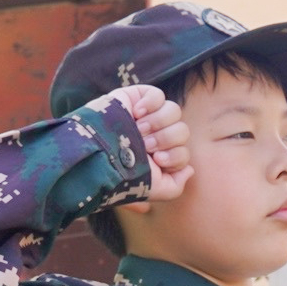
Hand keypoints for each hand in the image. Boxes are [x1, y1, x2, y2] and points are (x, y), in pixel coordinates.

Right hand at [99, 83, 192, 201]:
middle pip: (182, 130)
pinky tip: (136, 114)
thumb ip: (176, 186)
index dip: (175, 156)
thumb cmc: (121, 176)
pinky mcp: (136, 98)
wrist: (96, 155)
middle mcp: (154, 135)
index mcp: (159, 155)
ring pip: (173, 111)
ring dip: (157, 123)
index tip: (156, 160)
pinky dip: (151, 104)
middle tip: (145, 146)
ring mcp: (146, 116)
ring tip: (138, 130)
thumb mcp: (152, 191)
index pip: (183, 151)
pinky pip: (158, 95)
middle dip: (165, 139)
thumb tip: (190, 169)